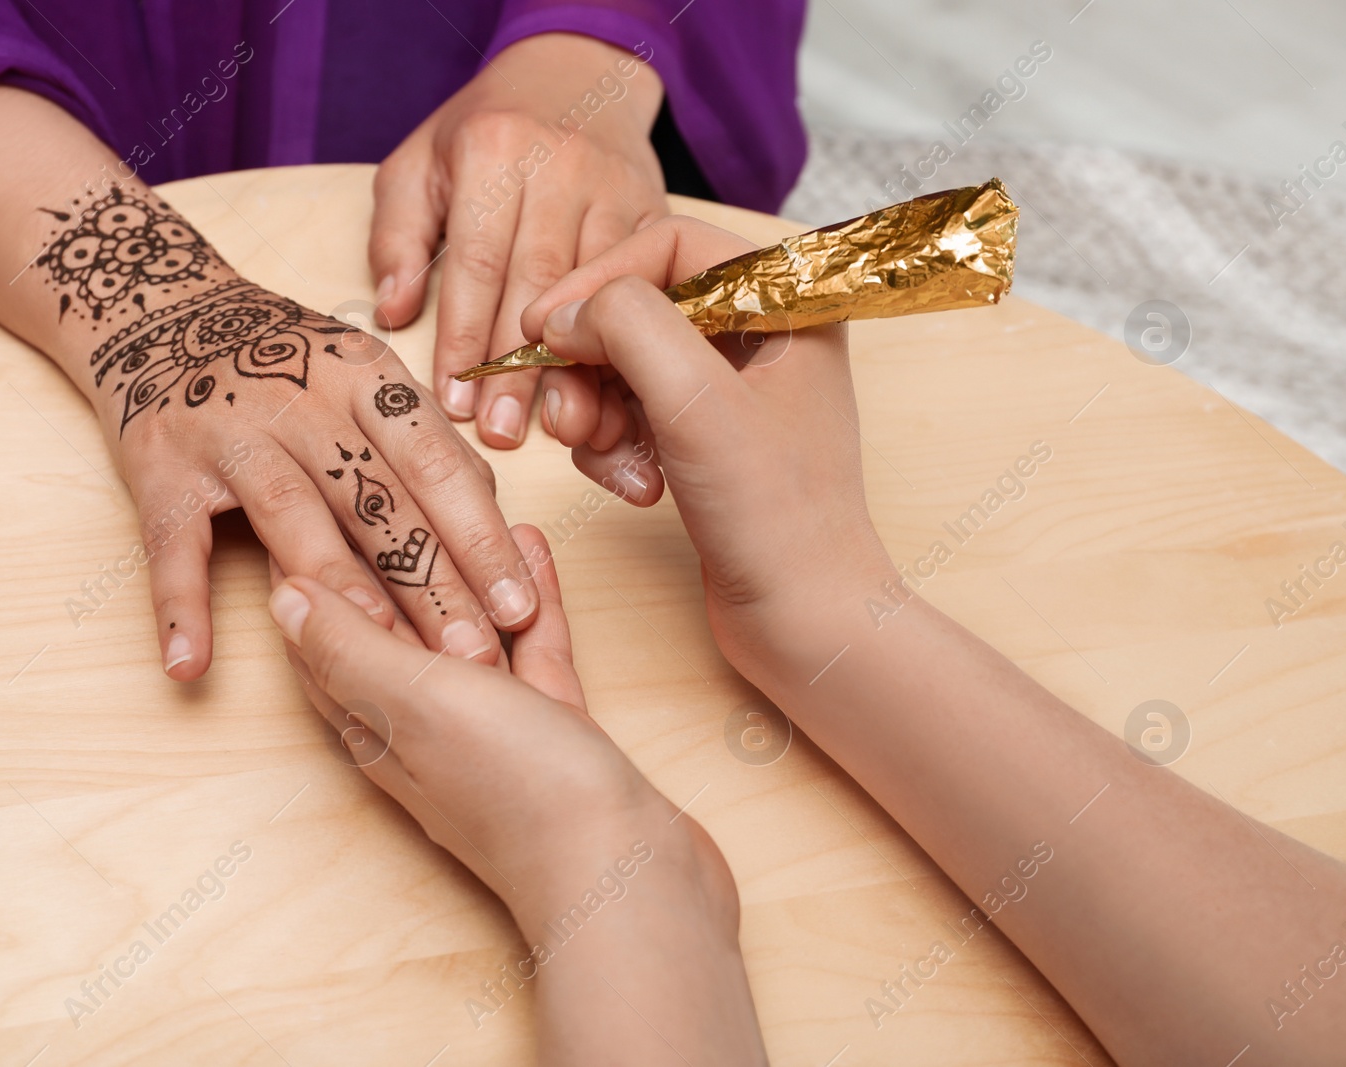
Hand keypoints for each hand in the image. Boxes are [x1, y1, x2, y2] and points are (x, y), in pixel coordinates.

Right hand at [80, 270, 540, 678]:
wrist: (162, 311)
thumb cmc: (287, 361)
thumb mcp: (365, 373)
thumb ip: (425, 443)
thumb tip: (495, 519)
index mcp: (368, 377)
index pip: (438, 466)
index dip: (482, 539)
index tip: (521, 608)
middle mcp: (304, 401)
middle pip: (377, 501)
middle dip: (431, 585)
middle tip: (472, 657)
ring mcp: (229, 433)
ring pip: (291, 519)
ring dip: (335, 591)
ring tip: (376, 656)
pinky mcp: (160, 466)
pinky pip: (172, 543)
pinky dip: (178, 605)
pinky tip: (190, 666)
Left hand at [266, 527, 765, 1064]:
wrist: (625, 875)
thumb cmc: (517, 790)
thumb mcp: (416, 703)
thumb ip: (350, 649)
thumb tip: (281, 599)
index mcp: (376, 727)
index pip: (322, 644)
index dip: (312, 576)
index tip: (313, 507)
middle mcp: (426, 734)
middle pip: (394, 633)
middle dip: (391, 563)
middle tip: (392, 489)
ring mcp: (494, 736)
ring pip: (467, 636)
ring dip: (463, 573)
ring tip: (467, 506)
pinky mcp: (554, 734)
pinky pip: (530, 653)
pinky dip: (527, 602)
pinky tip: (534, 551)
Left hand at [368, 33, 667, 448]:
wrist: (573, 74)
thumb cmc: (484, 132)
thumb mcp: (420, 164)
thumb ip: (397, 236)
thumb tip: (395, 310)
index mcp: (493, 150)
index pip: (478, 261)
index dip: (467, 337)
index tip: (454, 399)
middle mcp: (560, 166)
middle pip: (540, 285)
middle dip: (519, 367)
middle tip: (500, 432)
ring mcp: (615, 189)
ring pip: (598, 293)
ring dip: (578, 367)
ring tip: (556, 428)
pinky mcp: (654, 210)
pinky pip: (642, 288)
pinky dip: (624, 345)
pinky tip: (608, 391)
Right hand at [519, 216, 895, 674]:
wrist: (802, 623)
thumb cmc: (776, 516)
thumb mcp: (695, 401)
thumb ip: (628, 325)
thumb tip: (565, 311)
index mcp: (790, 301)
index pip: (672, 245)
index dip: (599, 279)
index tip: (542, 326)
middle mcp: (764, 335)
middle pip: (638, 308)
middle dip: (591, 362)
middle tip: (563, 415)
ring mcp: (732, 390)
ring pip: (624, 365)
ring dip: (596, 411)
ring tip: (602, 454)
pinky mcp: (704, 440)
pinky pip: (630, 415)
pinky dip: (617, 449)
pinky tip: (639, 490)